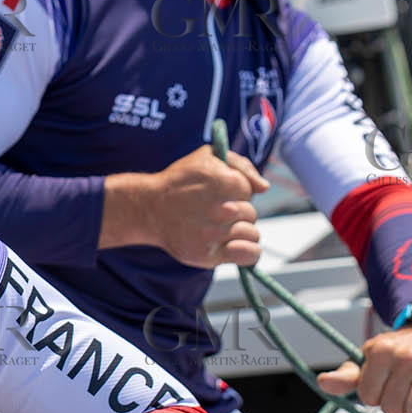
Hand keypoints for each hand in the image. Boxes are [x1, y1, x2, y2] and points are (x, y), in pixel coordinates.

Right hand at [103, 145, 269, 266]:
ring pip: (252, 233)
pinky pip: (249, 254)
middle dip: (237, 211)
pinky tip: (235, 245)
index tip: (218, 192)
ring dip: (240, 230)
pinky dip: (249, 251)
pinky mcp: (208, 255)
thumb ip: (241, 165)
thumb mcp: (207, 157)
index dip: (236, 191)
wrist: (147, 208)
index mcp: (223, 181)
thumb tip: (264, 188)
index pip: (249, 191)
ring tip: (219, 226)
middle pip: (251, 213)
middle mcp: (221, 210)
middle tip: (214, 210)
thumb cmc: (181, 181)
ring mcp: (215, 234)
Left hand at [316, 326, 411, 412]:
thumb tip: (323, 382)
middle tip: (399, 397)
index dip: (372, 398)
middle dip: (393, 408)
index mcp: (382, 349)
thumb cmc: (396, 354)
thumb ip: (346, 376)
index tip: (380, 389)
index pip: (368, 395)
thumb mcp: (367, 360)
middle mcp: (409, 354)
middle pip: (392, 405)